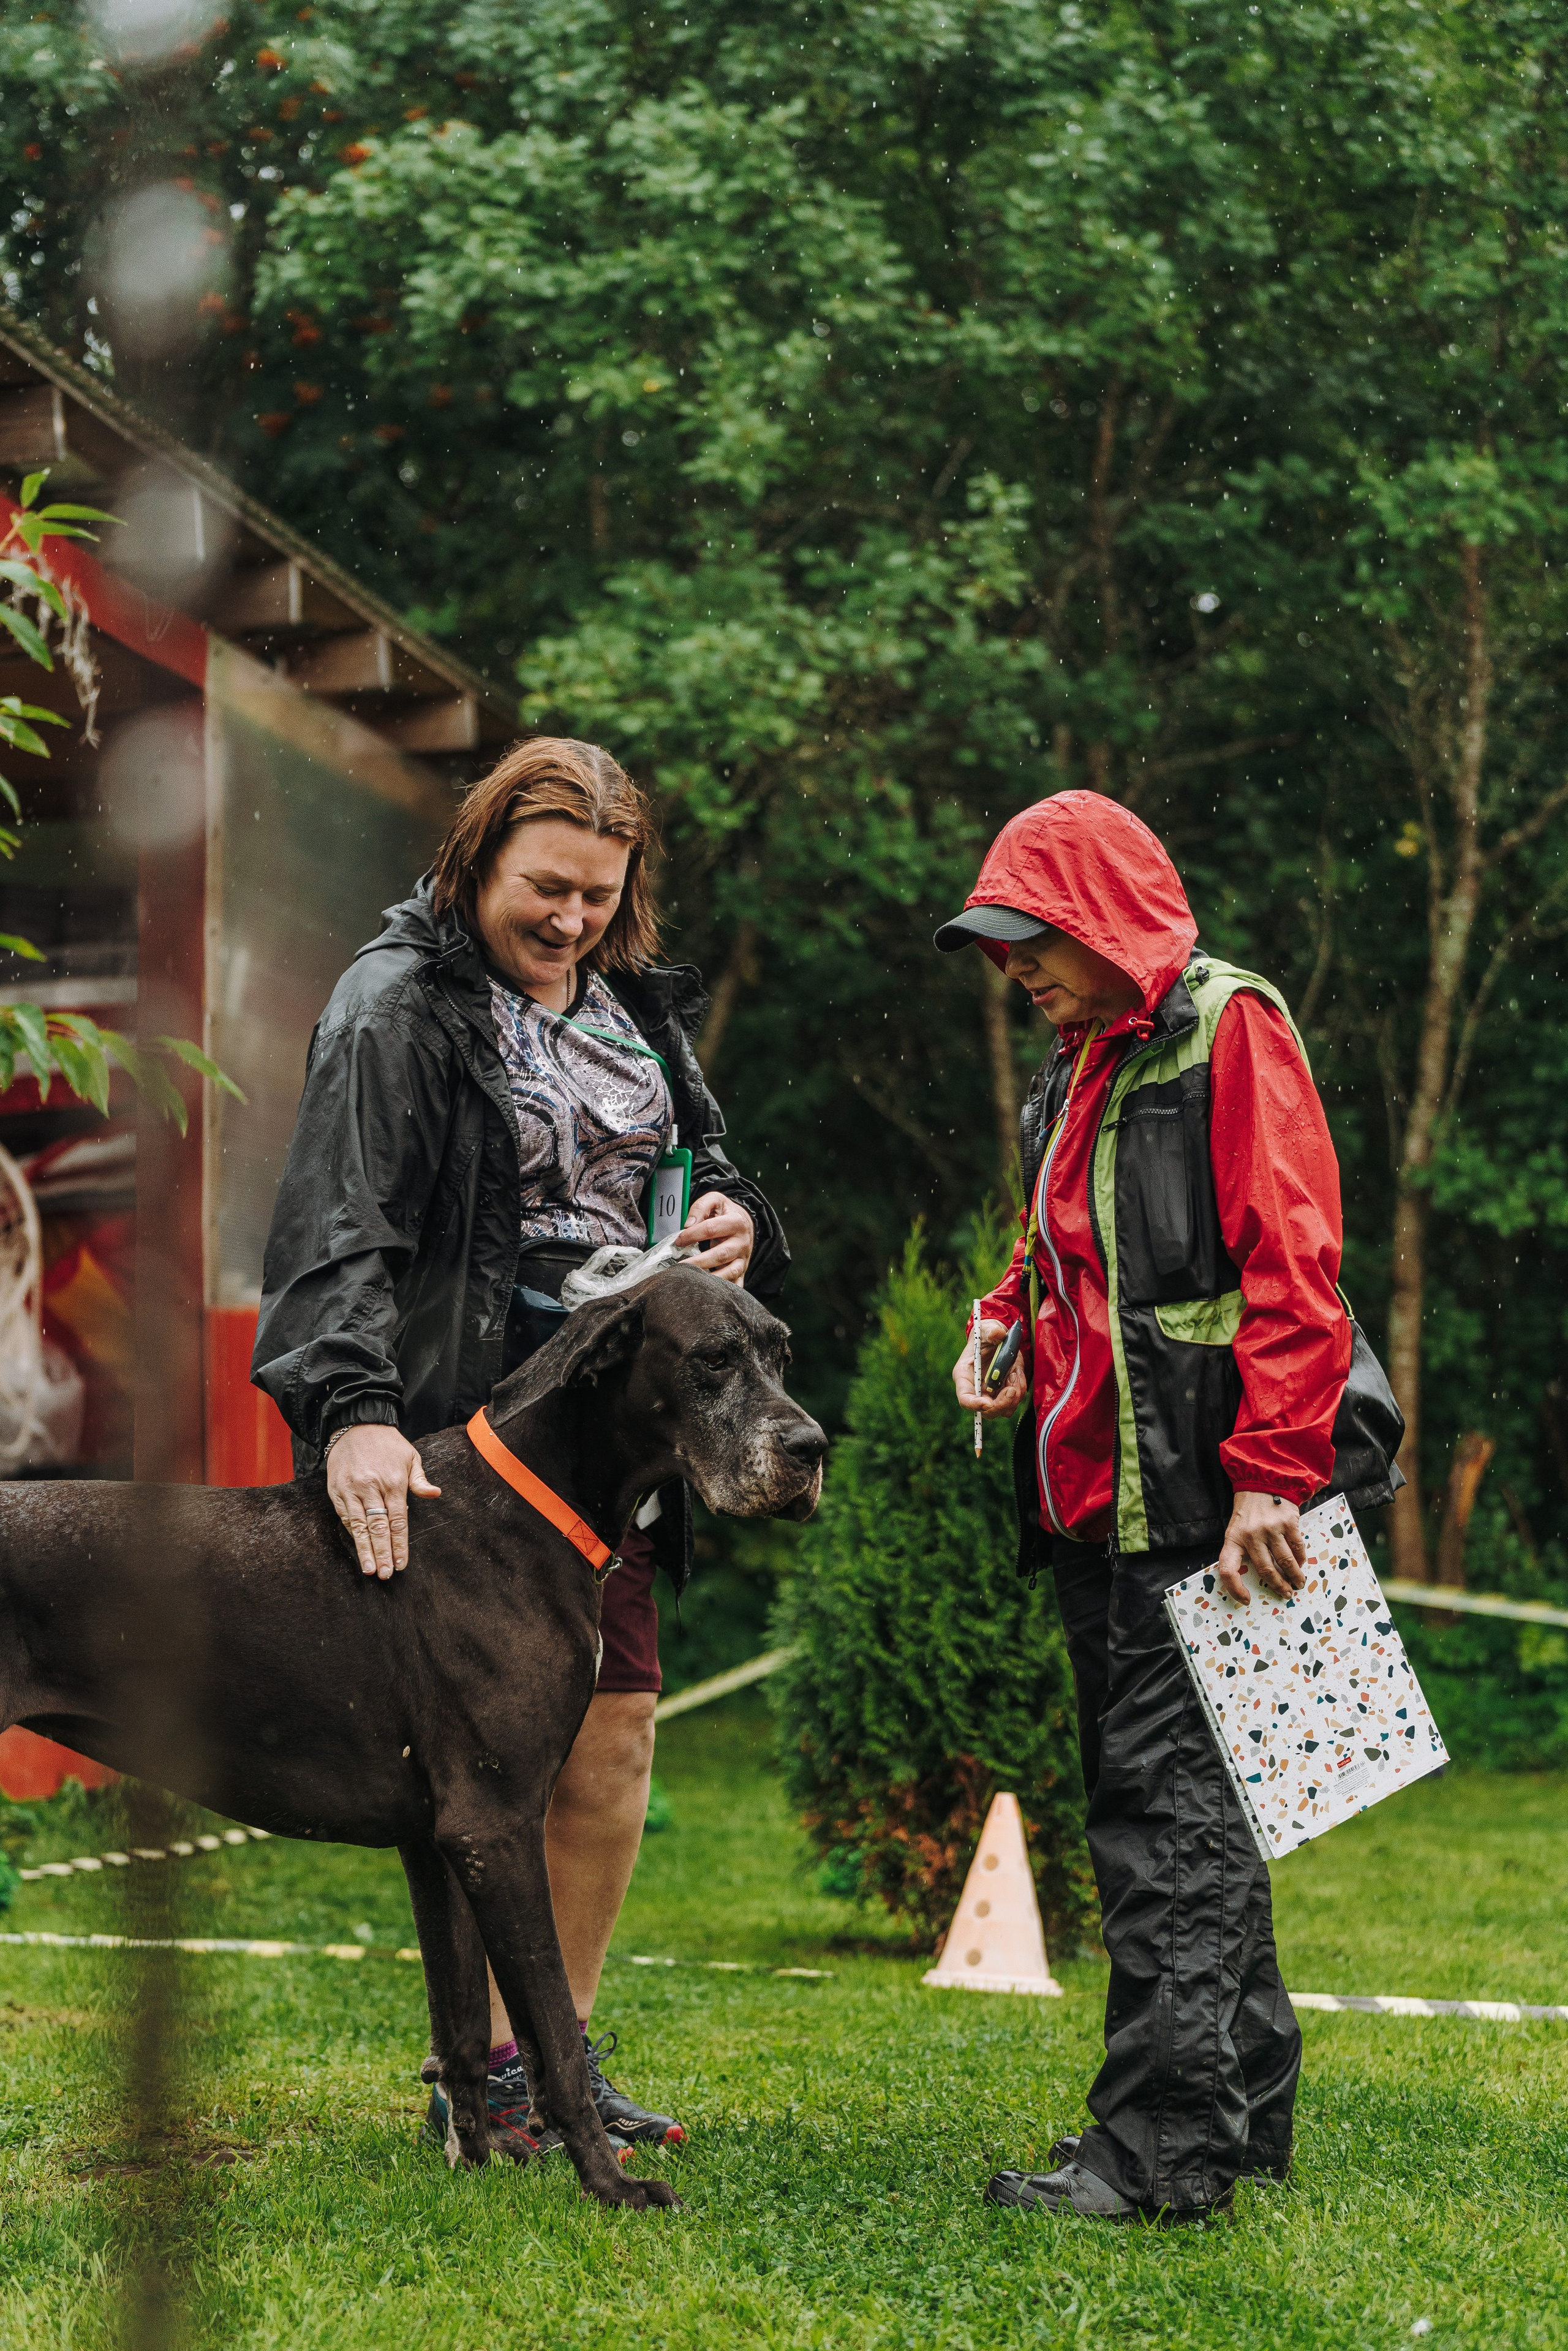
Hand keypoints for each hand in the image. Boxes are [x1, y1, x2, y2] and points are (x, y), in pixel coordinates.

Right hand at [326, 1425, 441, 1579]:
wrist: (357, 1423)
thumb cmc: (388, 1443)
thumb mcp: (410, 1457)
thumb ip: (420, 1480)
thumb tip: (435, 1494)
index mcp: (393, 1482)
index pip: (398, 1521)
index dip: (400, 1544)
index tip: (401, 1564)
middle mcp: (371, 1487)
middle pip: (378, 1527)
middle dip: (382, 1553)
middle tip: (385, 1574)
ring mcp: (351, 1489)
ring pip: (359, 1525)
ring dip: (364, 1549)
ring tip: (369, 1569)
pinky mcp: (336, 1489)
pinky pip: (344, 1515)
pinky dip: (351, 1533)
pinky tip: (357, 1547)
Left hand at [676, 1190, 753, 1284]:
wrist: (745, 1222)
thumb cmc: (725, 1212)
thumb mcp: (715, 1200)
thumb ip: (700, 1207)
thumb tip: (688, 1224)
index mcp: (736, 1222)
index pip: (711, 1229)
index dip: (692, 1235)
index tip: (678, 1241)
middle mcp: (742, 1242)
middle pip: (721, 1254)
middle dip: (698, 1262)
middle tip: (680, 1266)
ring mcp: (743, 1258)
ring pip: (729, 1272)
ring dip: (711, 1279)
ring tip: (693, 1281)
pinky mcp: (742, 1270)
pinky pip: (736, 1284)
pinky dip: (725, 1291)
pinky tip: (710, 1294)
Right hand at [953, 1319, 1028, 1419]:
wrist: (997, 1339)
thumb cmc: (986, 1335)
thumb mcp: (987, 1330)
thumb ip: (991, 1332)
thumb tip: (998, 1334)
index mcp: (965, 1376)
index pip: (965, 1398)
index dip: (974, 1405)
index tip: (988, 1404)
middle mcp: (977, 1389)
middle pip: (987, 1411)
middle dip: (1001, 1403)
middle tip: (1011, 1389)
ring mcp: (991, 1394)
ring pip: (1004, 1409)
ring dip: (1014, 1395)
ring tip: (1014, 1371)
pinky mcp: (1004, 1393)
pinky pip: (1014, 1400)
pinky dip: (1019, 1388)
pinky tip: (1016, 1371)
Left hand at [1215, 1490, 1306, 1604]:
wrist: (1262, 1483)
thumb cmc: (1248, 1513)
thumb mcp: (1236, 1530)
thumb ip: (1242, 1551)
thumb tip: (1257, 1578)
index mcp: (1233, 1539)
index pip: (1228, 1569)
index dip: (1235, 1588)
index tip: (1246, 1600)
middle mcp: (1251, 1535)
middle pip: (1265, 1570)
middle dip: (1278, 1586)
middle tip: (1286, 1594)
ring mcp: (1270, 1528)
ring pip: (1285, 1562)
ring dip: (1294, 1576)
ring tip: (1298, 1583)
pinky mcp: (1287, 1522)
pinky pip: (1297, 1548)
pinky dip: (1301, 1559)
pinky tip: (1301, 1564)